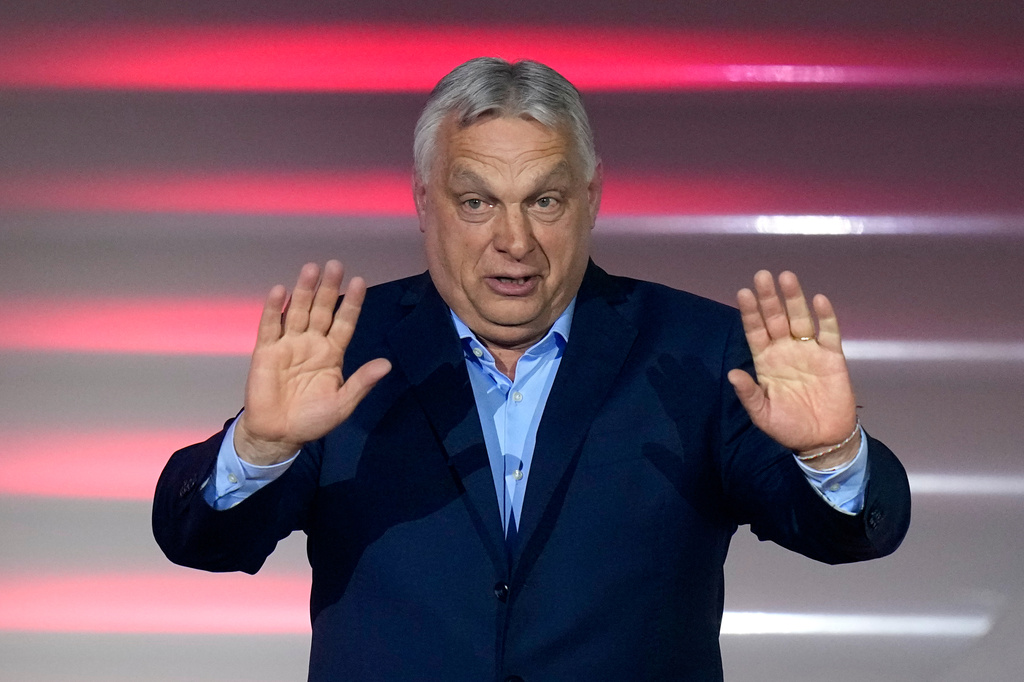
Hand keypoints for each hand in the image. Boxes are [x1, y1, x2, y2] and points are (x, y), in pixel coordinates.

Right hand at [234, 260, 391, 464]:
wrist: (278, 435)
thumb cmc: (312, 420)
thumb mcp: (342, 404)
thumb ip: (361, 382)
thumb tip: (386, 364)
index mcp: (332, 353)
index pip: (344, 322)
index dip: (352, 303)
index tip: (360, 281)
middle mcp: (311, 343)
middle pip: (321, 310)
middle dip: (328, 288)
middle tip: (335, 265)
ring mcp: (288, 345)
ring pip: (297, 312)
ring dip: (304, 291)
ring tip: (311, 269)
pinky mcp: (266, 351)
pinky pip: (270, 326)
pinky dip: (274, 309)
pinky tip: (280, 291)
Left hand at [727, 270, 858, 468]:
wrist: (823, 440)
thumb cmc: (789, 427)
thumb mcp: (763, 415)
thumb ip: (749, 394)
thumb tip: (732, 374)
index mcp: (766, 362)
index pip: (755, 331)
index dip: (750, 313)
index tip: (743, 293)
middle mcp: (785, 350)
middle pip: (776, 319)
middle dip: (769, 298)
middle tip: (762, 275)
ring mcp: (809, 351)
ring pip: (800, 319)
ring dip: (794, 299)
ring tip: (786, 277)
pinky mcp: (832, 356)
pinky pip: (828, 332)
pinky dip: (825, 316)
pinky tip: (818, 300)